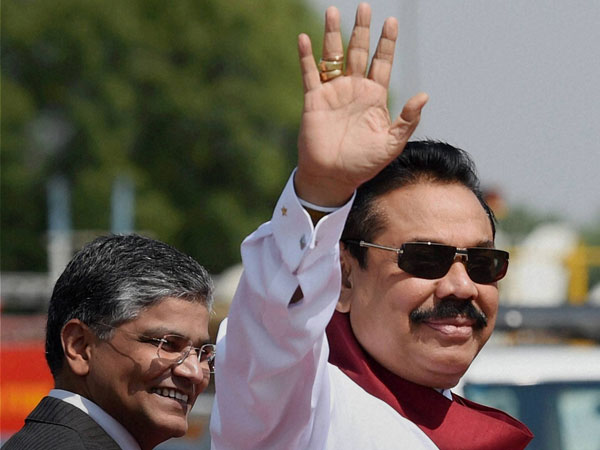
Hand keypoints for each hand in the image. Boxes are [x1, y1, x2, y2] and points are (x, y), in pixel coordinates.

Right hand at [295, 3, 427, 206]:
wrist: (334, 177)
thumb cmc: (364, 164)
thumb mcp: (392, 144)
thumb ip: (407, 120)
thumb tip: (424, 95)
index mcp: (375, 96)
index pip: (382, 62)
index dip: (387, 43)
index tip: (392, 21)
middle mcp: (354, 89)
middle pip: (358, 52)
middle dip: (362, 29)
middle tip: (365, 6)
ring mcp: (333, 92)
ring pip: (333, 56)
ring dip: (333, 34)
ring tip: (333, 11)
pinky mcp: (314, 100)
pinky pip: (309, 74)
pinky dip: (306, 56)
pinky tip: (306, 39)